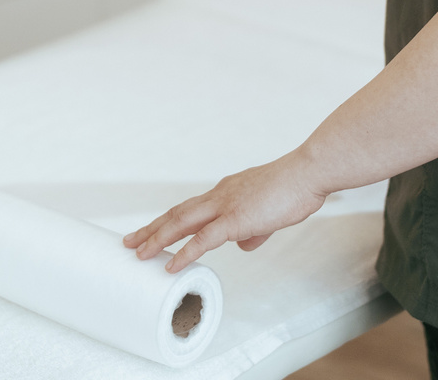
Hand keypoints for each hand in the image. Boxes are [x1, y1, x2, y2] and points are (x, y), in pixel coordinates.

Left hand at [122, 153, 327, 272]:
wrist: (308, 174)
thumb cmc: (294, 190)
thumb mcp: (269, 213)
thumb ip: (254, 230)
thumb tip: (244, 244)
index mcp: (226, 193)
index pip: (191, 208)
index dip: (169, 221)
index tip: (153, 232)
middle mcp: (219, 196)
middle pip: (177, 213)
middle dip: (152, 229)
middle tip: (130, 241)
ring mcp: (225, 206)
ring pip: (181, 223)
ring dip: (158, 238)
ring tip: (138, 252)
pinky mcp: (236, 219)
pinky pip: (204, 240)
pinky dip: (184, 253)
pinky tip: (170, 264)